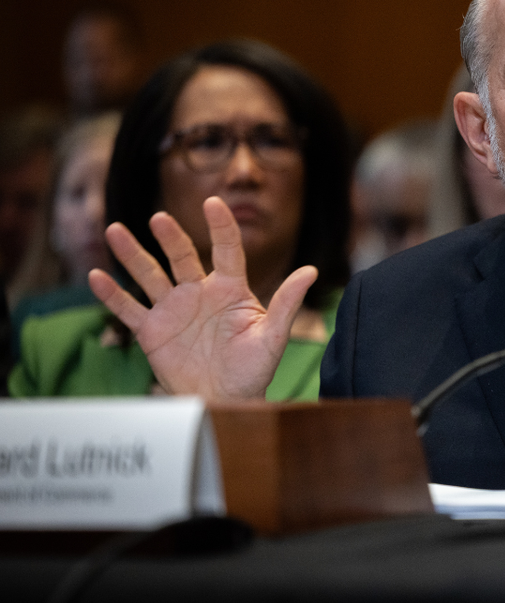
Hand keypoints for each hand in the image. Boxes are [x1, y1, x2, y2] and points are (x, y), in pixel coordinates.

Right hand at [88, 196, 316, 399]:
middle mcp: (199, 293)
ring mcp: (173, 310)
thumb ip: (287, 303)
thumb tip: (311, 272)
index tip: (213, 202)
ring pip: (149, 275)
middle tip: (159, 219)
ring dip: (132, 254)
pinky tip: (96, 276)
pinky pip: (129, 309)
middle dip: (170, 237)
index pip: (226, 250)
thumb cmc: (254, 370)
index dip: (221, 227)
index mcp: (230, 289)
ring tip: (115, 230)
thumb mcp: (273, 337)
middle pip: (182, 257)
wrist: (227, 400)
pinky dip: (112, 294)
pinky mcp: (152, 331)